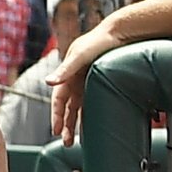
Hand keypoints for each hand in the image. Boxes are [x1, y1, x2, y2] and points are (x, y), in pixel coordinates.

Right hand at [52, 21, 116, 141]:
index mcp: (67, 75)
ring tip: (77, 140)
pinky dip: (91, 114)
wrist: (123, 29)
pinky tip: (93, 125)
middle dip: (66, 125)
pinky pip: (93, 102)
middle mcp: (76, 80)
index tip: (56, 130)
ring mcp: (88, 82)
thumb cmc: (100, 39)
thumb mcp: (81, 54)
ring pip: (80, 107)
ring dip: (77, 123)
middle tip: (67, 142)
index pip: (58, 100)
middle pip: (68, 107)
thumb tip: (48, 82)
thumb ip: (65, 69)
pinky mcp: (102, 81)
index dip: (56, 116)